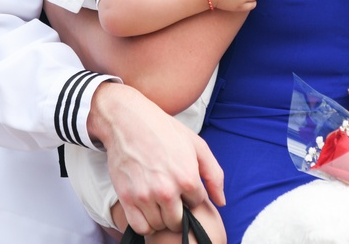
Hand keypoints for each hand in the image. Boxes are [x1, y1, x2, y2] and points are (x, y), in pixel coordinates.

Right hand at [88, 83, 224, 234]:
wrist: (128, 121)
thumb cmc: (163, 130)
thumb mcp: (197, 145)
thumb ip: (214, 175)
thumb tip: (221, 201)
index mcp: (187, 178)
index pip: (197, 204)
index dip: (191, 194)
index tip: (183, 184)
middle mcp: (167, 191)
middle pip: (178, 221)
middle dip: (178, 211)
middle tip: (172, 196)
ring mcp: (145, 196)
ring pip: (160, 225)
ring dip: (161, 217)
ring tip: (158, 200)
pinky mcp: (127, 199)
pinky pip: (140, 227)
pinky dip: (145, 223)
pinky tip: (146, 209)